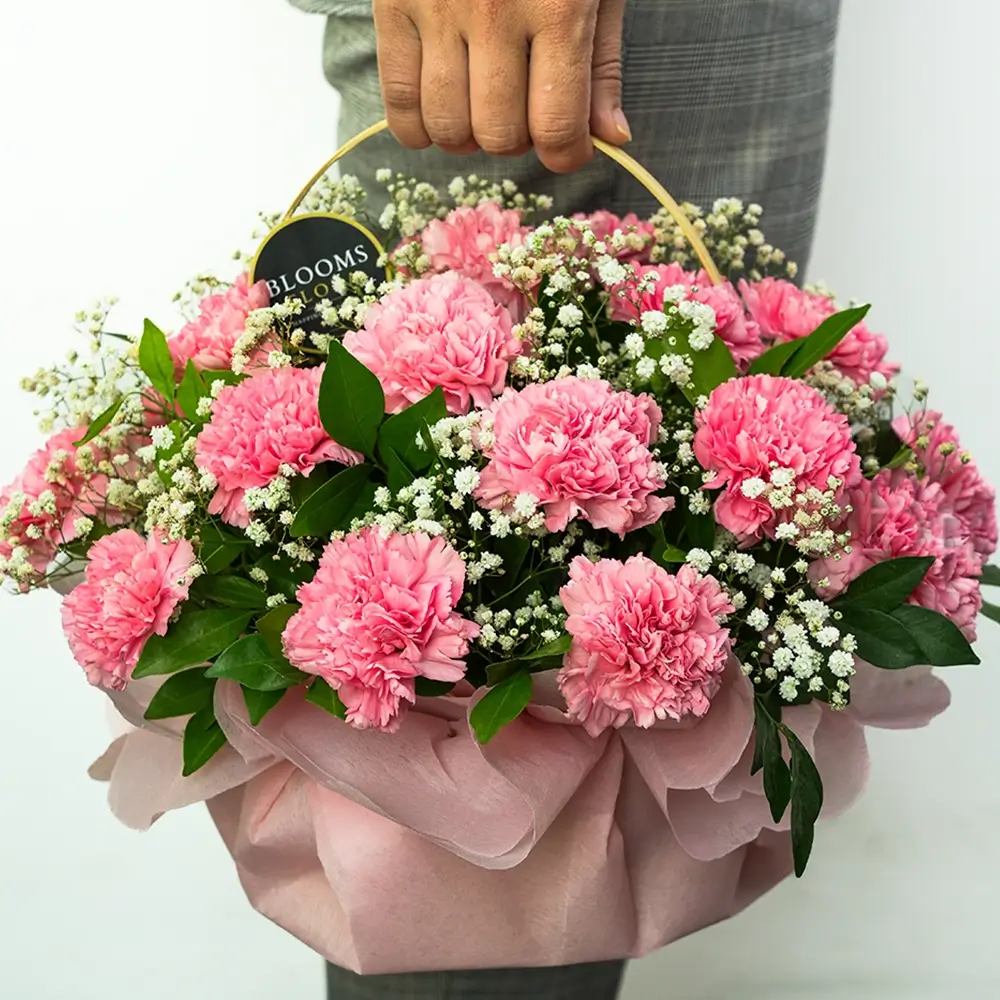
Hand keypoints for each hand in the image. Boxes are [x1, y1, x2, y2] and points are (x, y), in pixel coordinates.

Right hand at [373, 0, 629, 173]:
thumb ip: (602, 60)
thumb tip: (612, 137)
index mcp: (558, 7)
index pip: (557, 129)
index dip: (566, 154)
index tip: (566, 146)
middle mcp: (494, 13)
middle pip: (499, 135)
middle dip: (517, 138)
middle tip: (522, 110)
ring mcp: (437, 7)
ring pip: (448, 128)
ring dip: (469, 134)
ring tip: (480, 105)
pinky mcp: (393, 0)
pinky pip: (397, 102)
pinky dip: (419, 127)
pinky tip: (439, 108)